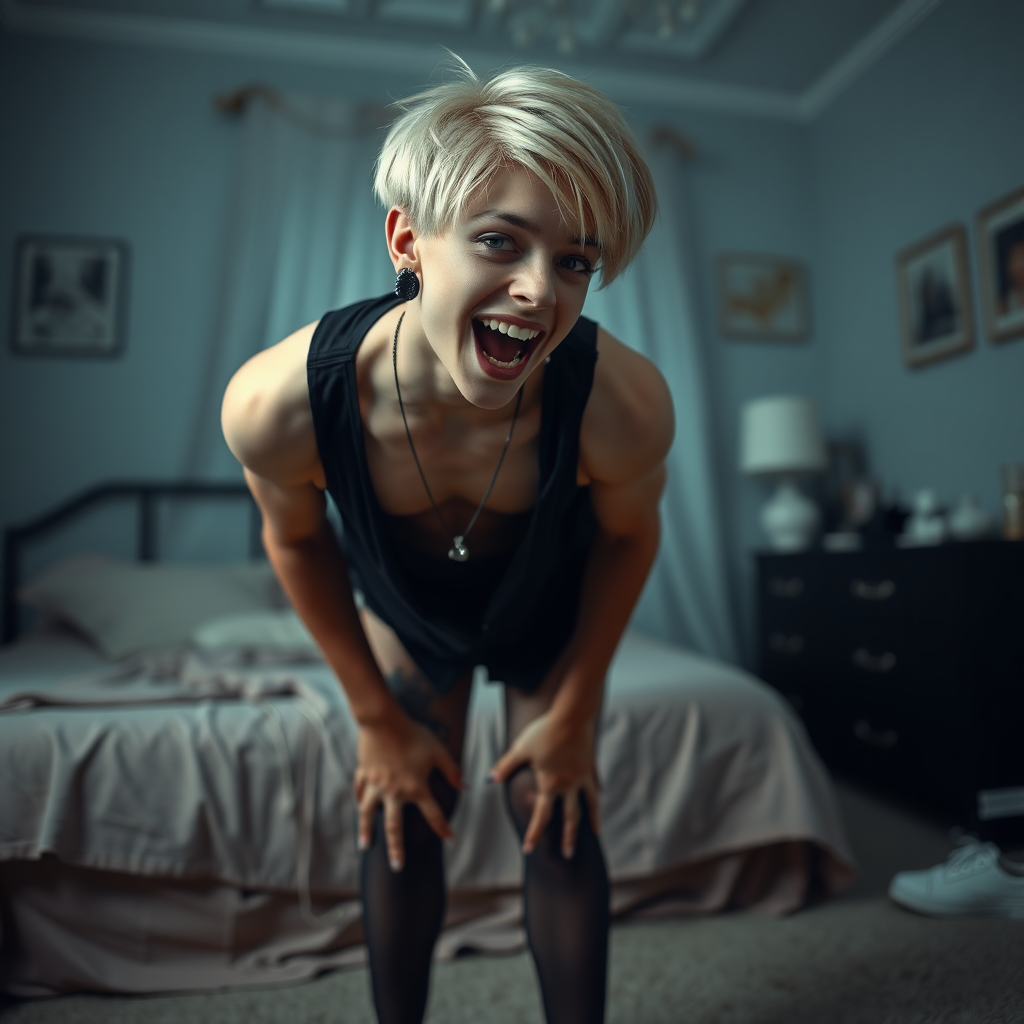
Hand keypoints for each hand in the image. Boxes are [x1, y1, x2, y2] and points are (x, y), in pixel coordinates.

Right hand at [355, 712, 463, 871]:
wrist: (383, 721)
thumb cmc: (414, 734)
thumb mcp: (438, 751)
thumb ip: (452, 771)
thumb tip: (466, 786)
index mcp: (415, 788)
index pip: (433, 815)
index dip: (444, 828)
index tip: (451, 840)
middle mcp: (394, 792)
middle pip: (394, 827)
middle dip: (396, 849)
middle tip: (396, 867)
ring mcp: (376, 784)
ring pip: (368, 814)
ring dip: (366, 831)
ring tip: (364, 846)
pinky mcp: (364, 773)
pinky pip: (360, 790)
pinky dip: (358, 798)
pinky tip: (357, 805)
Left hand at [489, 712, 600, 858]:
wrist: (572, 716)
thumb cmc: (544, 732)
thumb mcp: (520, 749)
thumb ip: (506, 766)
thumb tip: (489, 779)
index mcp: (550, 785)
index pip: (541, 816)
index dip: (534, 834)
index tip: (529, 850)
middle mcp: (568, 785)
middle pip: (569, 817)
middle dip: (568, 838)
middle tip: (568, 855)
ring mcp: (582, 776)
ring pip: (589, 804)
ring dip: (591, 821)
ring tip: (594, 834)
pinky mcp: (591, 765)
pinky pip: (595, 784)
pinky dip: (596, 793)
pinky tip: (599, 796)